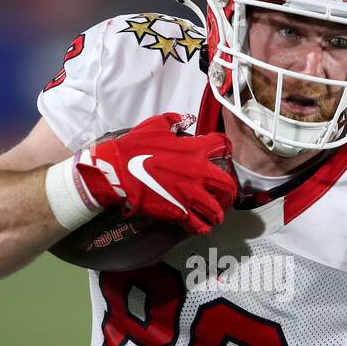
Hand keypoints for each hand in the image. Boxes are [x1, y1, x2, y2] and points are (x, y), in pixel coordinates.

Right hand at [75, 113, 235, 234]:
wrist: (117, 171)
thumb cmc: (133, 148)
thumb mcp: (155, 126)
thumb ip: (173, 120)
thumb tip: (185, 118)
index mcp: (194, 150)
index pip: (222, 146)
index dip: (226, 149)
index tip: (225, 153)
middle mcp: (198, 172)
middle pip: (227, 185)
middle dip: (229, 192)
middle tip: (225, 196)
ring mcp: (189, 194)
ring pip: (216, 209)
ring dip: (217, 213)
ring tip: (215, 216)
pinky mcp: (178, 211)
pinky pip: (198, 224)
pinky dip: (202, 227)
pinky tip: (200, 226)